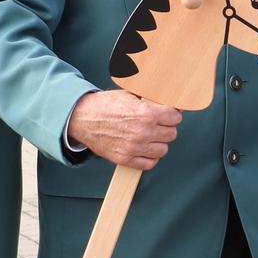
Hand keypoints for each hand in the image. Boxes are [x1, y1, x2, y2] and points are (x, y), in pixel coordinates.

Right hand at [66, 90, 180, 169]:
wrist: (82, 118)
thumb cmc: (106, 105)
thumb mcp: (131, 94)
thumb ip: (152, 99)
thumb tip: (171, 100)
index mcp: (146, 114)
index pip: (175, 118)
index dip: (172, 115)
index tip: (168, 115)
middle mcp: (142, 132)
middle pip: (171, 134)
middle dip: (166, 128)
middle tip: (157, 124)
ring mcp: (134, 148)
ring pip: (163, 150)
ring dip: (158, 143)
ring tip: (149, 136)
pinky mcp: (125, 159)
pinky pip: (149, 164)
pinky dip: (149, 157)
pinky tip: (144, 148)